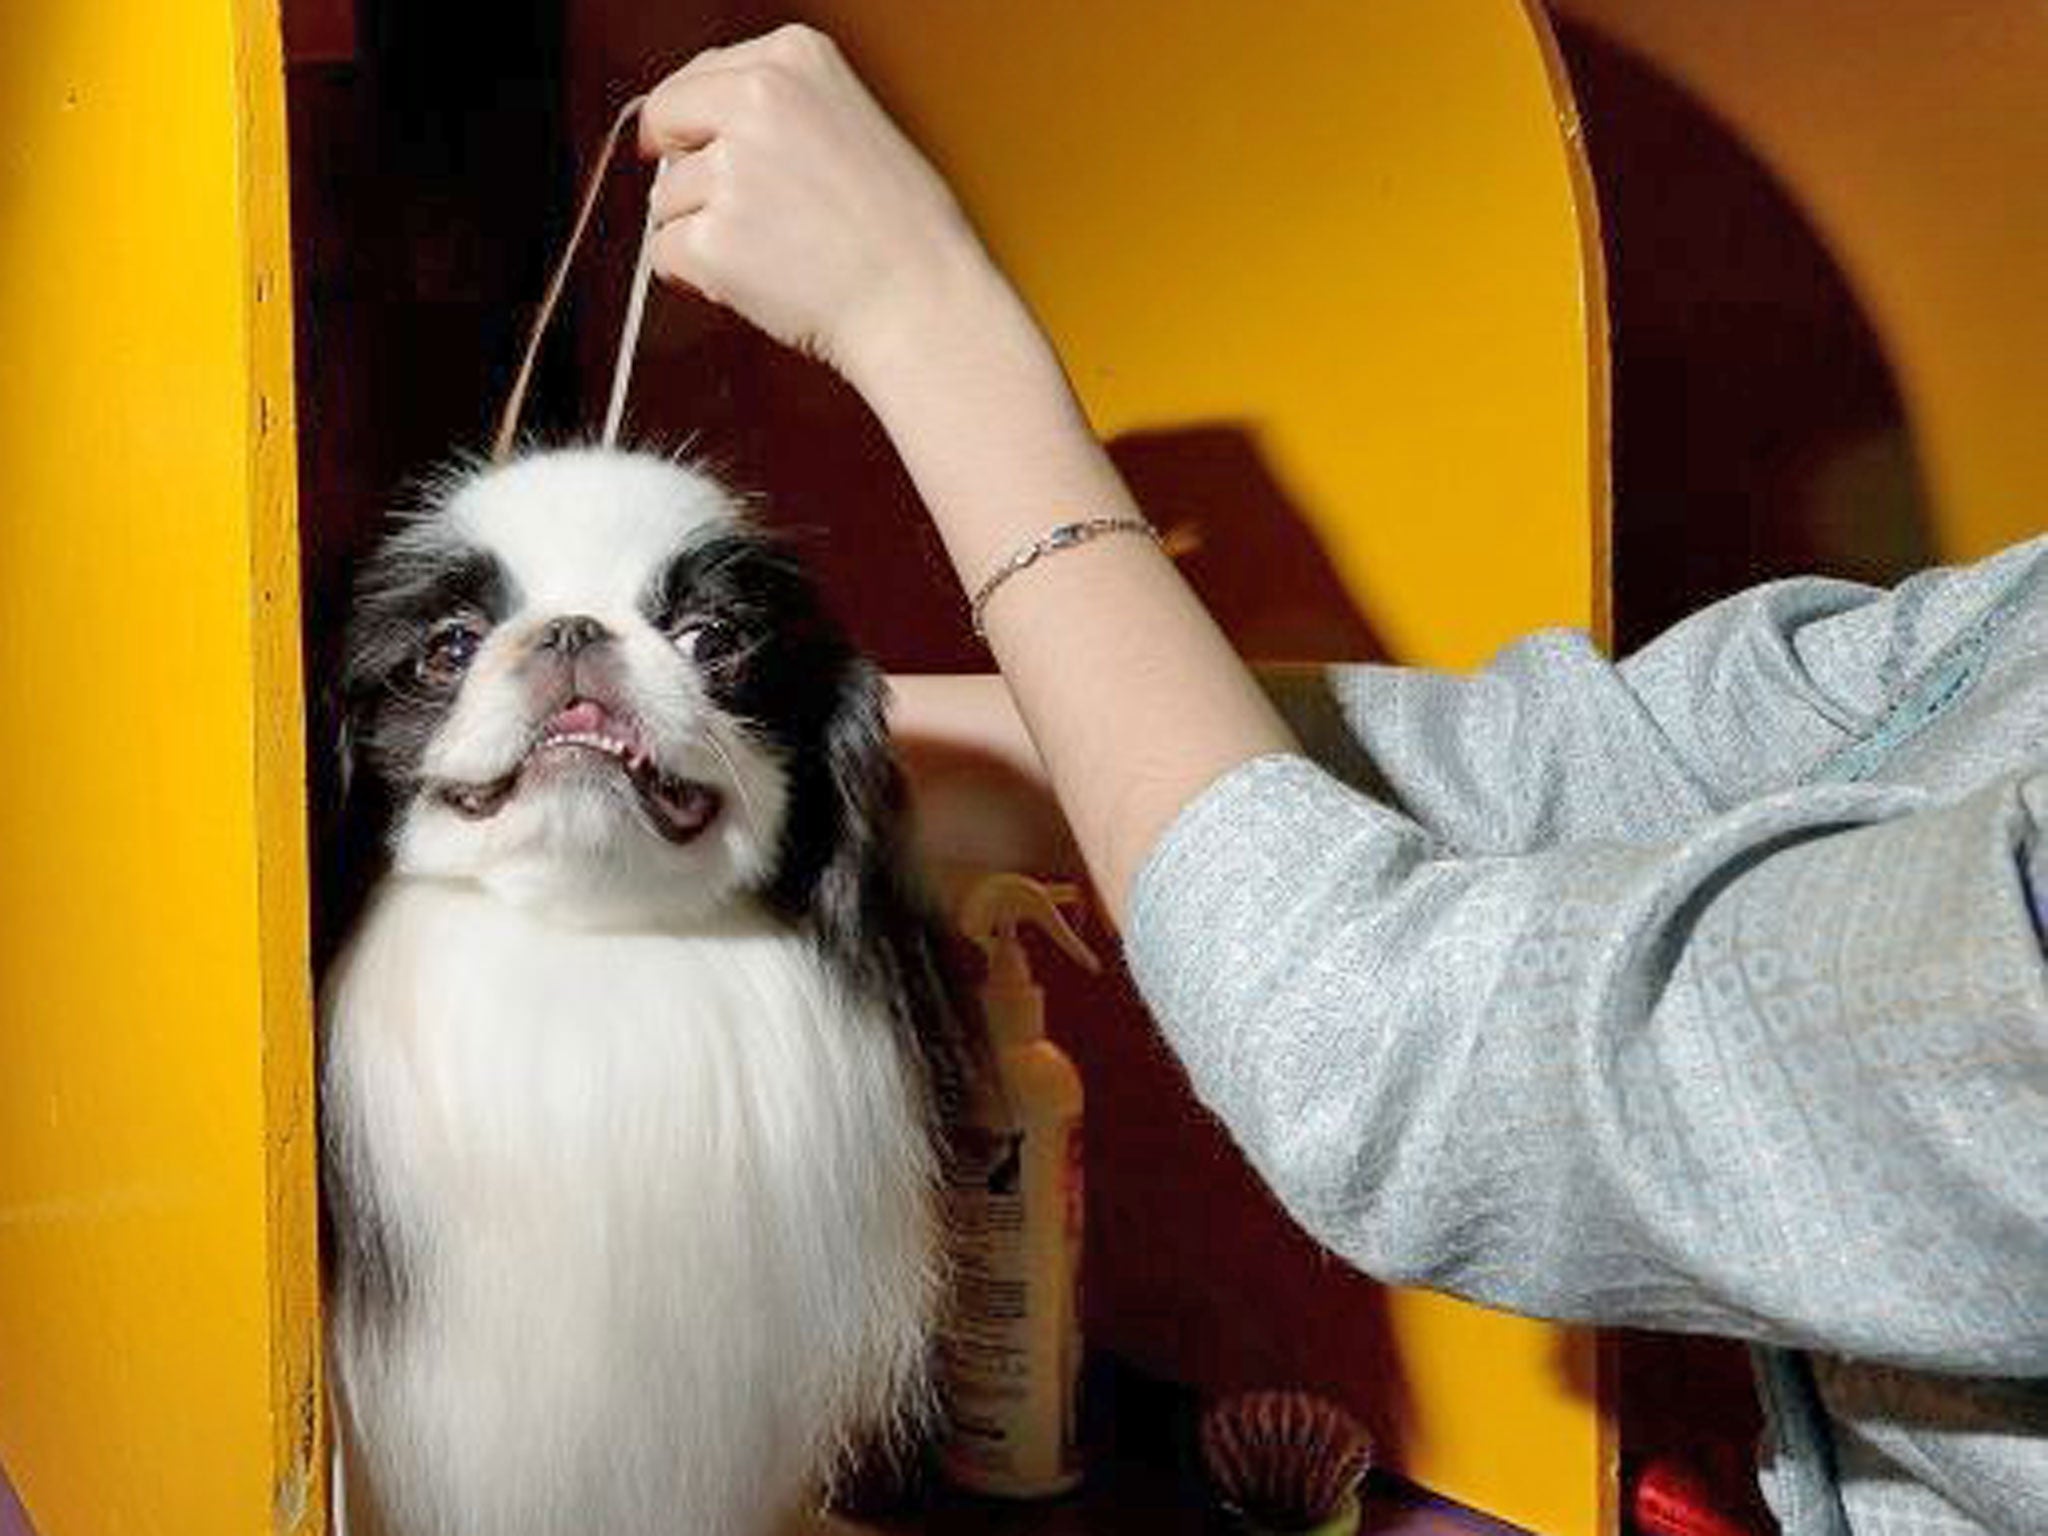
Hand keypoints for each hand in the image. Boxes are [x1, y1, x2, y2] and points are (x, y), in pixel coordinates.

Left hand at [639, 25, 1000, 383]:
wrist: (922, 302)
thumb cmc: (903, 231)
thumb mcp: (851, 123)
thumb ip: (777, 112)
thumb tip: (702, 135)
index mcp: (793, 57)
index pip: (694, 80)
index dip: (694, 126)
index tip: (705, 152)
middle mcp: (757, 99)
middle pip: (665, 125)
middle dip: (686, 171)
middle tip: (740, 214)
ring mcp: (730, 169)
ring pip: (665, 198)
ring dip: (702, 231)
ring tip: (775, 252)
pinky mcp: (711, 238)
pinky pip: (664, 255)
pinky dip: (698, 277)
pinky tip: (756, 281)